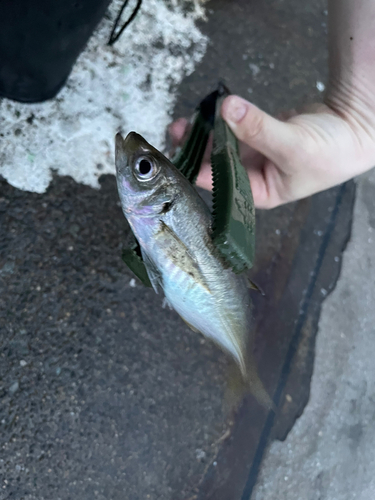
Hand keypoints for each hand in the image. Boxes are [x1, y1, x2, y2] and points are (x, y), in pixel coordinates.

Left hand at [169, 93, 374, 208]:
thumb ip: (258, 128)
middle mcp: (251, 177)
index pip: (220, 185)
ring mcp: (252, 155)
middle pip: (215, 165)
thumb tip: (226, 109)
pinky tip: (206, 114)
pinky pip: (232, 128)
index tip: (179, 155)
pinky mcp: (255, 135)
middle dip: (196, 150)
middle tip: (176, 133)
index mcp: (258, 193)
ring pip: (220, 146)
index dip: (198, 170)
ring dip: (203, 135)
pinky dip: (221, 121)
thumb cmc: (331, 152)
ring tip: (182, 123)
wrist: (354, 128)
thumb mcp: (293, 146)